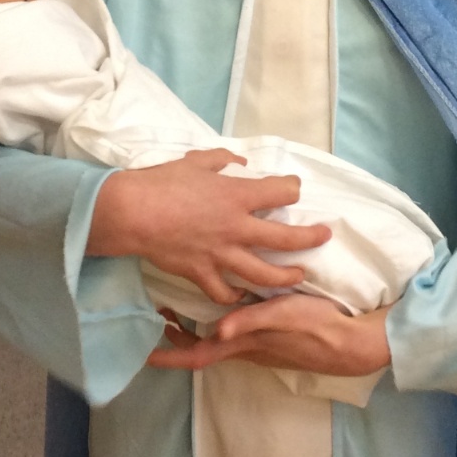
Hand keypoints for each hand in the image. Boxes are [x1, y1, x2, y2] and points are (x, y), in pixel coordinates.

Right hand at [88, 148, 329, 305]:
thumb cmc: (163, 182)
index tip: (295, 190)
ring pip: (263, 274)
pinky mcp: (201, 273)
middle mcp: (236, 228)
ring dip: (285, 276)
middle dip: (310, 238)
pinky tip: (243, 295)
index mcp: (237, 196)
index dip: (293, 189)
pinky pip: (224, 292)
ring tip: (299, 275)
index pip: (281, 193)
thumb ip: (222, 160)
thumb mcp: (196, 160)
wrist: (132, 213)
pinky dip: (235, 297)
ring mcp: (221, 255)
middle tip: (324, 236)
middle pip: (285, 239)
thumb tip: (240, 163)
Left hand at [147, 296, 390, 375]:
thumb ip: (252, 320)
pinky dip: (222, 320)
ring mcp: (259, 345)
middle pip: (201, 348)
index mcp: (243, 344)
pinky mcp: (272, 338)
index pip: (196, 355)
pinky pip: (237, 332)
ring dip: (197, 328)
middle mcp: (246, 348)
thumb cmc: (317, 327)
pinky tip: (228, 302)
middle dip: (176, 338)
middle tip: (157, 315)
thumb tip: (218, 329)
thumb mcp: (284, 316)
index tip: (142, 353)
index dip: (168, 356)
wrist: (351, 342)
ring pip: (218, 339)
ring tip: (182, 306)